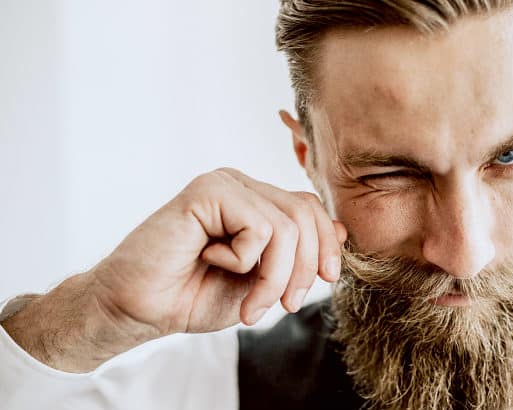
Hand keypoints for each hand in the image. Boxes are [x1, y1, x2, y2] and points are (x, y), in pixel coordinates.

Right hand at [1, 168, 345, 371]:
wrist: (140, 308)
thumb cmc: (194, 295)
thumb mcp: (263, 280)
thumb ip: (297, 254)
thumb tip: (342, 230)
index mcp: (255, 202)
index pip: (311, 208)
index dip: (328, 244)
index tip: (327, 279)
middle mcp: (242, 187)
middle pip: (306, 213)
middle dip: (305, 268)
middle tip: (286, 306)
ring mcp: (225, 184)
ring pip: (288, 225)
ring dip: (275, 277)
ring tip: (251, 305)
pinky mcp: (208, 191)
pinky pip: (259, 227)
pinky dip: (244, 261)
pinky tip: (211, 261)